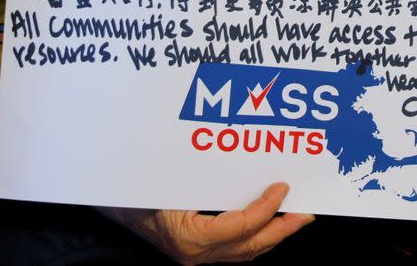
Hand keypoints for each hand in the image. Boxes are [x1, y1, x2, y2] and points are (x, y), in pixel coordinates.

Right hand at [97, 182, 314, 264]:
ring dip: (273, 233)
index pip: (242, 227)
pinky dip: (255, 233)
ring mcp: (196, 257)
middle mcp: (196, 255)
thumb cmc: (134, 189)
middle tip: (308, 213)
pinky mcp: (195, 252)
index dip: (267, 208)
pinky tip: (267, 220)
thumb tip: (239, 159)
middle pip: (252, 246)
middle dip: (283, 229)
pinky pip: (234, 247)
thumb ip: (203, 179)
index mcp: (190, 239)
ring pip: (246, 251)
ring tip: (295, 216)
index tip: (283, 187)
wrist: (109, 203)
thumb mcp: (167, 179)